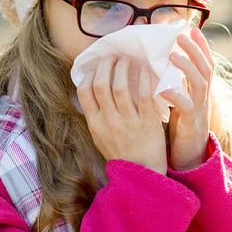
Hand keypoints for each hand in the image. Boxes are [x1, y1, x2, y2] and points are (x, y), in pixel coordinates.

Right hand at [76, 54, 167, 173]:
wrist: (143, 174)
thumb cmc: (122, 153)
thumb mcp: (100, 137)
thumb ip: (96, 115)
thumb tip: (91, 89)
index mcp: (95, 124)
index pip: (84, 91)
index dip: (89, 74)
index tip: (97, 66)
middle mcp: (109, 121)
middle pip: (101, 84)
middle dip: (106, 65)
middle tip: (113, 56)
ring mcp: (128, 122)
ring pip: (121, 86)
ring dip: (123, 67)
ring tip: (128, 59)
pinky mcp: (147, 123)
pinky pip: (143, 95)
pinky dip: (143, 78)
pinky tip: (145, 69)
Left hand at [161, 27, 214, 170]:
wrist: (191, 157)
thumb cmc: (183, 125)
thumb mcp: (183, 99)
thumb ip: (178, 81)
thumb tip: (165, 60)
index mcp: (201, 90)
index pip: (205, 62)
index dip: (200, 46)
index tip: (191, 28)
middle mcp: (204, 97)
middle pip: (206, 68)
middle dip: (195, 50)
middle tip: (181, 34)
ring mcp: (200, 110)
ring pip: (200, 84)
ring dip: (188, 68)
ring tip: (173, 56)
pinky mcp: (192, 124)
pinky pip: (187, 108)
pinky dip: (176, 96)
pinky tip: (163, 88)